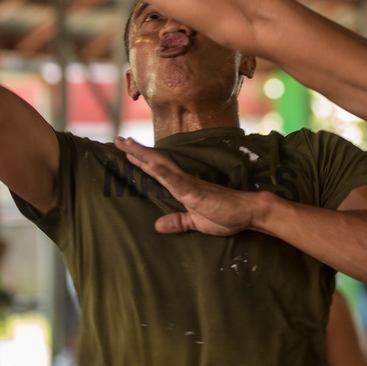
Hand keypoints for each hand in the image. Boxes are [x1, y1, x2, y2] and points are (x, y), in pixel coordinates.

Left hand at [115, 136, 262, 235]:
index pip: (157, 172)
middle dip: (135, 152)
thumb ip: (178, 222)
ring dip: (142, 154)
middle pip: (155, 163)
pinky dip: (161, 171)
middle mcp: (183, 182)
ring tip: (125, 144)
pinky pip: (175, 180)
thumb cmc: (227, 216)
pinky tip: (149, 163)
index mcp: (183, 188)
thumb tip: (157, 225)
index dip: (142, 161)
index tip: (126, 152)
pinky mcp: (195, 192)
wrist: (249, 213)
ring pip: (160, 166)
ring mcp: (188, 185)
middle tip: (117, 140)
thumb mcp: (196, 223)